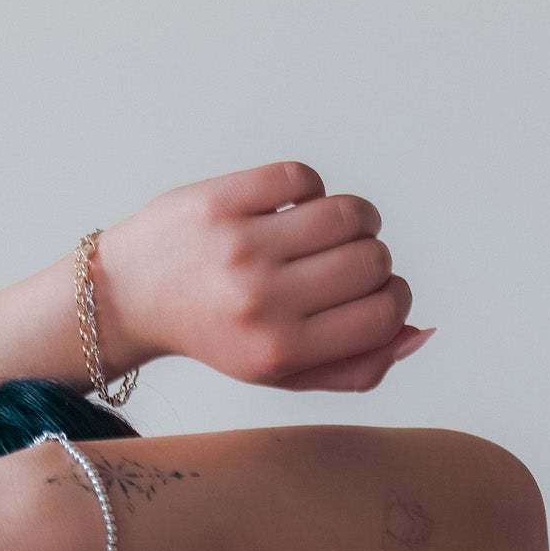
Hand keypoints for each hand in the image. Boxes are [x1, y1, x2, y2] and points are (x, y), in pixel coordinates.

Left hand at [98, 160, 431, 392]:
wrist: (129, 298)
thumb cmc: (217, 335)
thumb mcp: (281, 371)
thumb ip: (354, 366)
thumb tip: (420, 331)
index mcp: (277, 350)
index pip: (381, 316)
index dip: (394, 300)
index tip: (378, 295)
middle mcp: (260, 301)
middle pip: (372, 261)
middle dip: (373, 260)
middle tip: (344, 266)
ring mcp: (241, 246)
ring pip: (349, 213)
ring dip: (355, 218)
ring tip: (331, 232)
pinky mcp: (223, 199)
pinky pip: (305, 178)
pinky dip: (311, 190)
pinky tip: (291, 210)